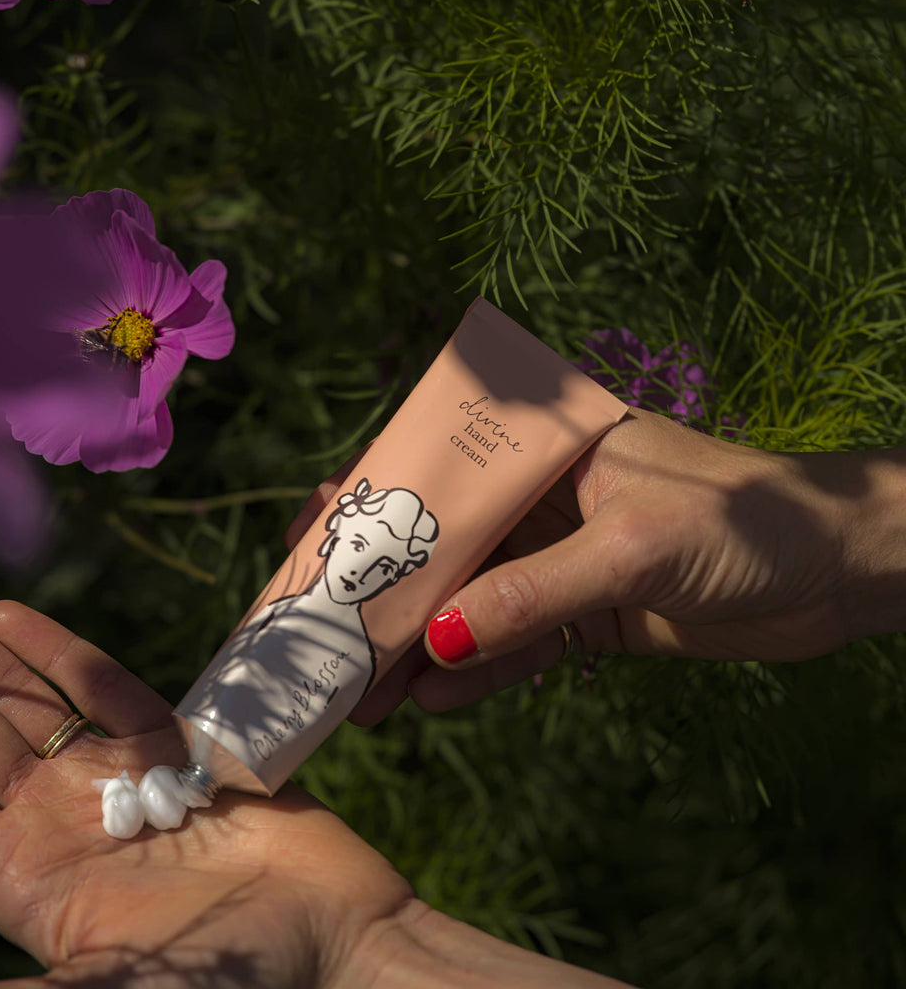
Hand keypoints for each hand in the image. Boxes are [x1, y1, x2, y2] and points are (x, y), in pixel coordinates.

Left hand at [0, 559, 627, 988]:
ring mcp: (112, 777)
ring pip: (21, 696)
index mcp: (21, 876)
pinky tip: (10, 616)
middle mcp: (54, 818)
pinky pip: (105, 691)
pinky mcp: (174, 748)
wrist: (335, 940)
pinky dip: (59, 653)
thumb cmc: (232, 978)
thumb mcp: (103, 988)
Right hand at [290, 409, 905, 718]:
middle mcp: (542, 499)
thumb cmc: (747, 521)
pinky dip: (479, 670)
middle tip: (324, 644)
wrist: (837, 570)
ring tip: (365, 693)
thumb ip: (535, 592)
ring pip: (472, 602)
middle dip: (386, 595)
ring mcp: (561, 557)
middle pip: (444, 547)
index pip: (438, 473)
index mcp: (544, 449)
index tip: (310, 547)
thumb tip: (436, 641)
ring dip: (422, 647)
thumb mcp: (631, 546)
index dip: (371, 507)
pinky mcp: (586, 611)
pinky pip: (517, 641)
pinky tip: (432, 698)